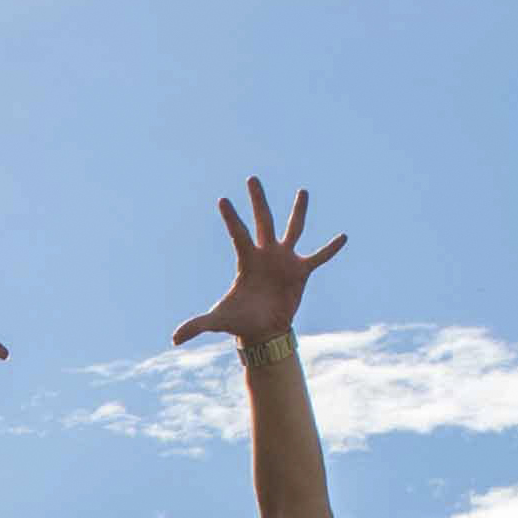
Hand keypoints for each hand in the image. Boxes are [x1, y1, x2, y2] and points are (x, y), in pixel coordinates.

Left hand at [166, 179, 346, 348]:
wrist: (264, 331)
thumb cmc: (240, 321)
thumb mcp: (218, 321)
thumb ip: (197, 325)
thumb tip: (173, 339)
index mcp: (246, 260)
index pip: (238, 234)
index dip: (230, 219)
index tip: (222, 199)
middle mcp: (266, 254)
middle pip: (262, 221)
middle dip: (257, 201)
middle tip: (251, 178)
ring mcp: (285, 260)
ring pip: (292, 229)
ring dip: (298, 211)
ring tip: (303, 191)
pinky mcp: (301, 272)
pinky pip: (319, 257)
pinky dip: (330, 249)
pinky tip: (343, 236)